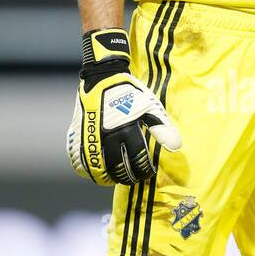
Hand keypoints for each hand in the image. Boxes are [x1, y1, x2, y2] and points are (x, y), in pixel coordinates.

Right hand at [66, 28, 181, 185]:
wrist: (102, 77)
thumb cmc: (129, 93)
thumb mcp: (149, 107)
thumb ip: (162, 128)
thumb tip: (176, 146)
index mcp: (126, 130)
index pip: (137, 161)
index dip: (144, 171)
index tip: (148, 172)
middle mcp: (107, 136)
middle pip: (117, 169)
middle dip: (128, 177)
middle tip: (134, 177)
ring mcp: (90, 138)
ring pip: (97, 169)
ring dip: (108, 178)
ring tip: (117, 177)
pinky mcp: (78, 136)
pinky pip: (80, 161)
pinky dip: (89, 170)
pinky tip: (98, 171)